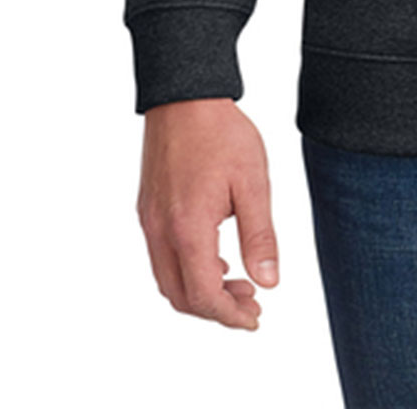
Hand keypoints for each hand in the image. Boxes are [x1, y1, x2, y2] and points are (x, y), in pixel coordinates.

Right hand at [137, 97, 278, 329]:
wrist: (185, 96)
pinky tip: (216, 258)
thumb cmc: (222, 134)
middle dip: (216, 310)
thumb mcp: (253, 183)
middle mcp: (160, 231)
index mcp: (188, 228)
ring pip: (167, 280)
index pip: (203, 296)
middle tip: (251, 305)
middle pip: (180, 297)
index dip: (229, 316)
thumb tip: (268, 282)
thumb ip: (260, 236)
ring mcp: (149, 221)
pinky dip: (187, 270)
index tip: (255, 318)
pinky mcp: (148, 209)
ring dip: (200, 292)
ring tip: (238, 283)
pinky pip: (161, 257)